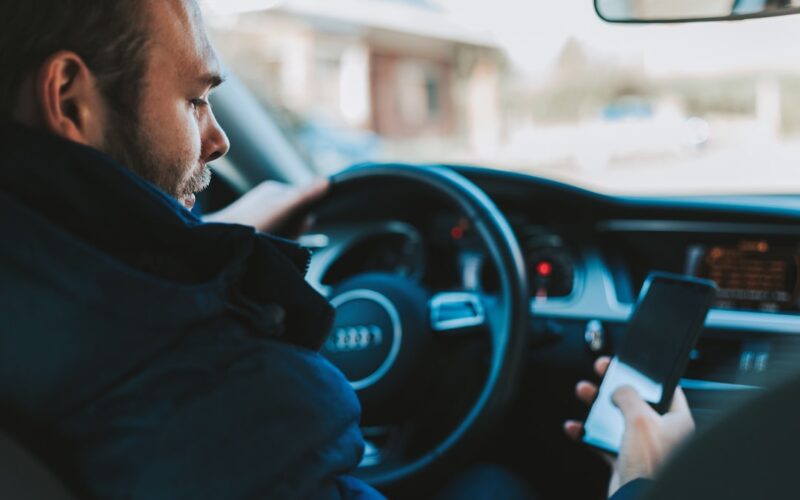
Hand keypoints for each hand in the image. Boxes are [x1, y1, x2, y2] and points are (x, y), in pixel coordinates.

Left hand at [205, 179, 328, 235]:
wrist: (219, 241)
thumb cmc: (252, 222)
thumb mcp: (283, 208)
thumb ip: (305, 195)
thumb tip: (327, 181)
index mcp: (273, 191)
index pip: (303, 199)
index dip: (305, 216)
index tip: (300, 225)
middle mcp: (266, 201)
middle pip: (294, 216)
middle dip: (295, 230)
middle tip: (283, 235)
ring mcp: (258, 216)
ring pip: (284, 229)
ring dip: (285, 238)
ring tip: (272, 241)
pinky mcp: (252, 231)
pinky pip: (273, 237)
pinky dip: (274, 243)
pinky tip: (266, 245)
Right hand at [564, 357, 694, 497]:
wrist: (637, 498)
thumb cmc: (650, 464)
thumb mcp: (640, 418)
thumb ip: (628, 396)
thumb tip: (620, 389)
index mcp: (676, 421)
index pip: (666, 389)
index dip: (646, 375)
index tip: (630, 364)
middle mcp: (661, 433)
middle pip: (635, 401)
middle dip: (614, 386)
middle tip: (602, 372)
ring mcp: (642, 446)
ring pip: (616, 418)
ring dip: (597, 406)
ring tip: (584, 392)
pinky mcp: (625, 459)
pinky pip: (603, 441)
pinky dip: (588, 433)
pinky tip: (576, 427)